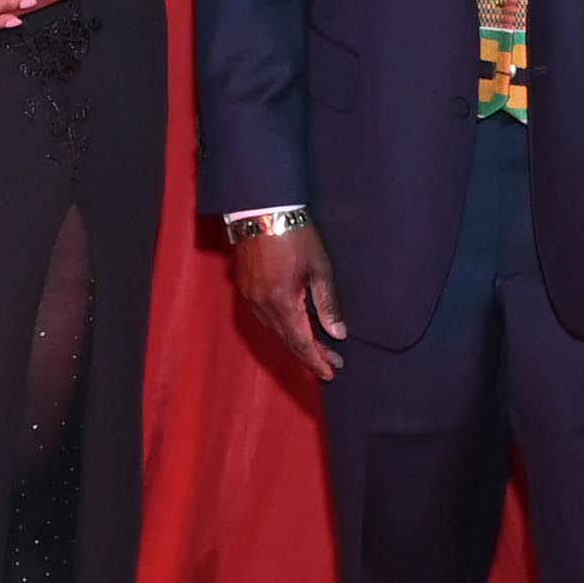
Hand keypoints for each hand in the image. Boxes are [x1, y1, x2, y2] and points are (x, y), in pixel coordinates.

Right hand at [230, 219, 344, 385]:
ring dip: (295, 340)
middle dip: (310, 353)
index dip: (317, 360)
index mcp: (282, 303)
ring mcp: (250, 296)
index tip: (331, 373)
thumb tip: (338, 333)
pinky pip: (263, 316)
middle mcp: (262, 305)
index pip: (302, 343)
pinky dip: (281, 326)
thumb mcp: (320, 269)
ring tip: (316, 347)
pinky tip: (293, 325)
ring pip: (274, 329)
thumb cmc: (295, 234)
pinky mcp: (245, 287)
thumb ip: (328, 304)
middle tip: (331, 362)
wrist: (261, 209)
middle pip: (287, 340)